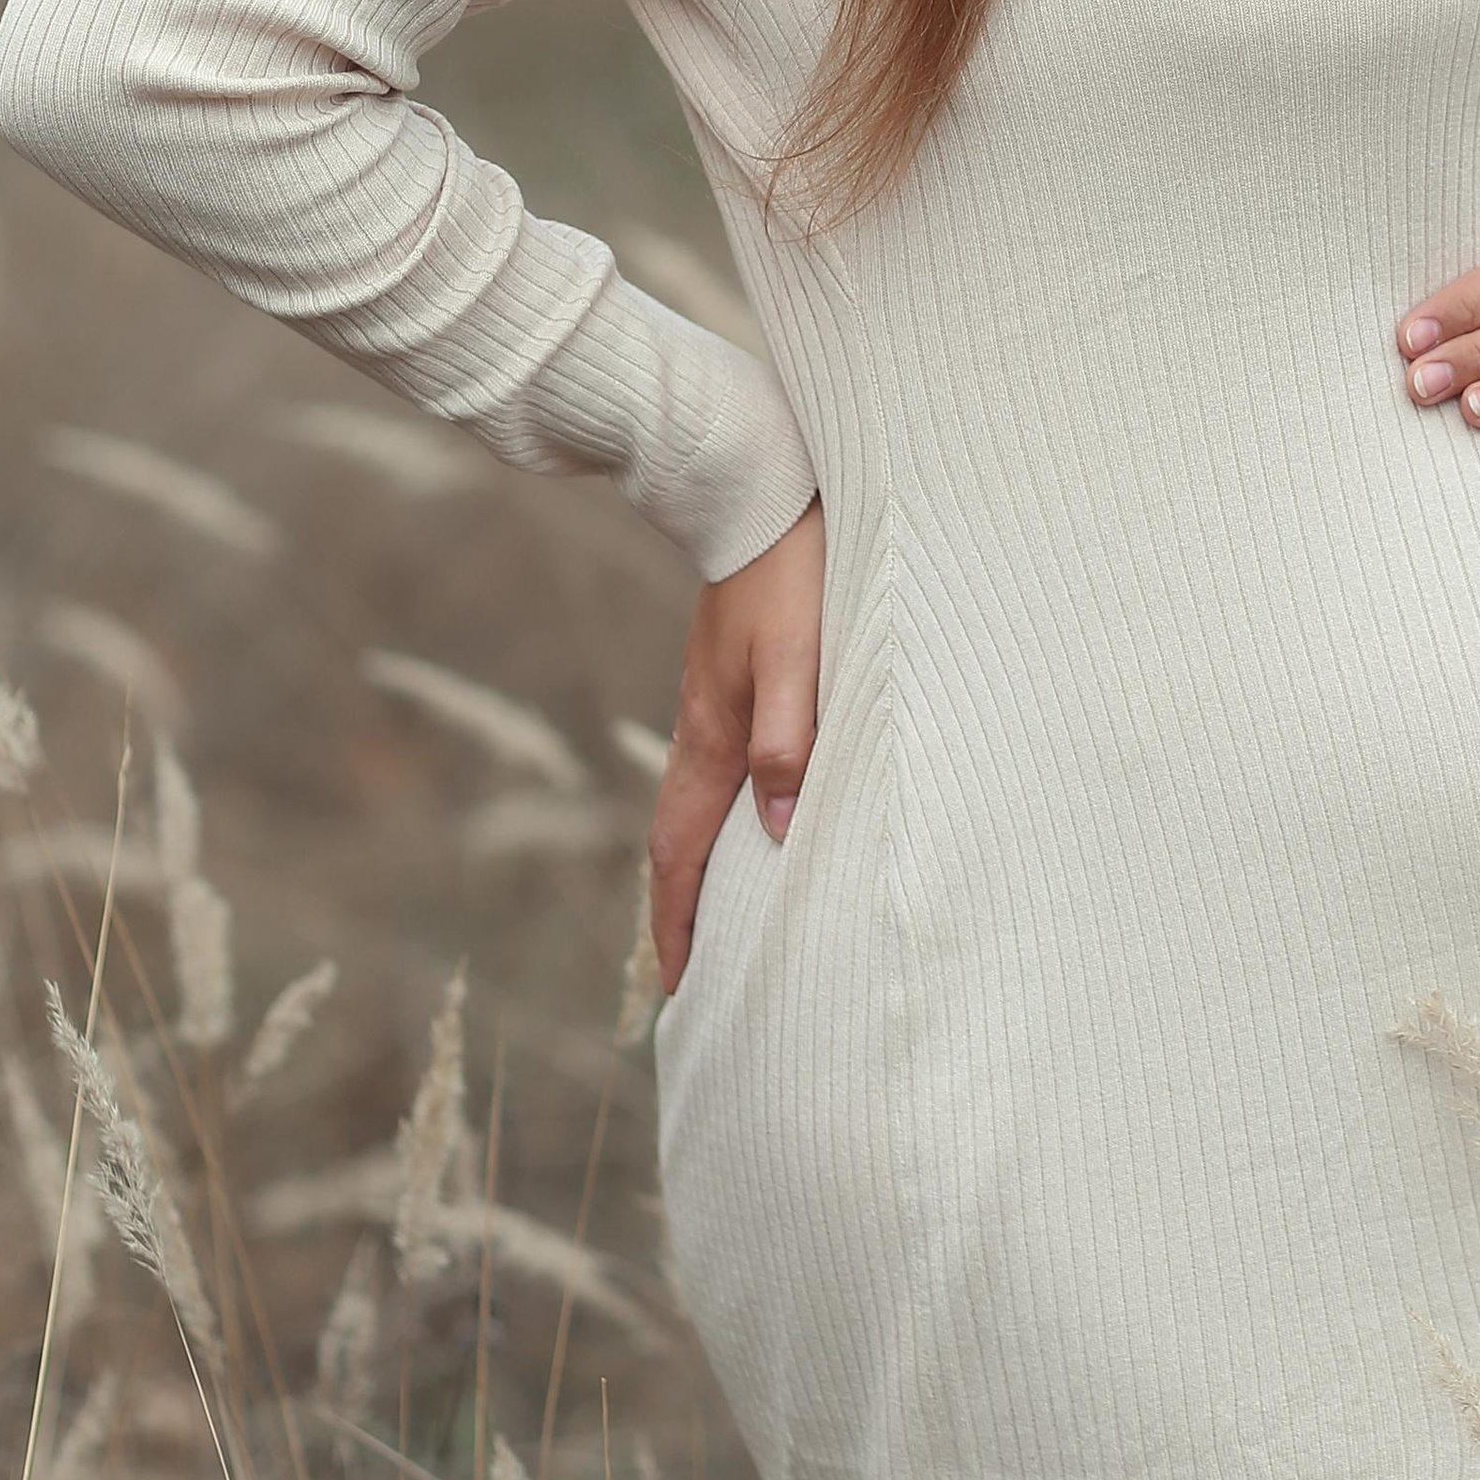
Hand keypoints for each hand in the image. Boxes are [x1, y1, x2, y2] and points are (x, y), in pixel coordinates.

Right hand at [648, 494, 824, 993]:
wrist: (758, 494)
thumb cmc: (790, 574)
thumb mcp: (800, 659)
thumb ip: (790, 739)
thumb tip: (779, 826)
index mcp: (712, 735)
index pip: (681, 850)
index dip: (678, 920)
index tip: (679, 985)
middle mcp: (703, 727)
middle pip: (680, 838)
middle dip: (680, 909)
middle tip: (692, 975)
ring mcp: (714, 703)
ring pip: (698, 803)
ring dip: (701, 864)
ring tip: (718, 915)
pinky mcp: (732, 680)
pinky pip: (718, 770)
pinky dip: (721, 815)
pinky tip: (750, 817)